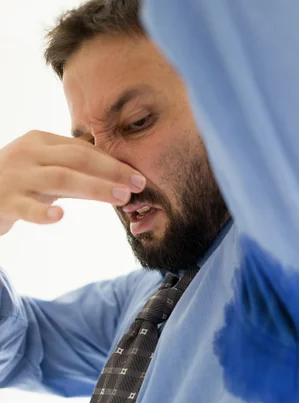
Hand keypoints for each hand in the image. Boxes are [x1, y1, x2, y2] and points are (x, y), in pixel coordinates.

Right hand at [0, 130, 145, 235]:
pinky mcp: (6, 203)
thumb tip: (115, 169)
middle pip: (77, 159)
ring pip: (61, 179)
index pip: (83, 149)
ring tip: (119, 198)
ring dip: (94, 188)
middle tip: (138, 184)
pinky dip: (43, 213)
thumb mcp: (43, 165)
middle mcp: (29, 154)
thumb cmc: (17, 180)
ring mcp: (17, 178)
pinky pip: (27, 209)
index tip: (138, 174)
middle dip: (111, 170)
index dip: (113, 161)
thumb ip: (73, 164)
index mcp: (41, 141)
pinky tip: (60, 217)